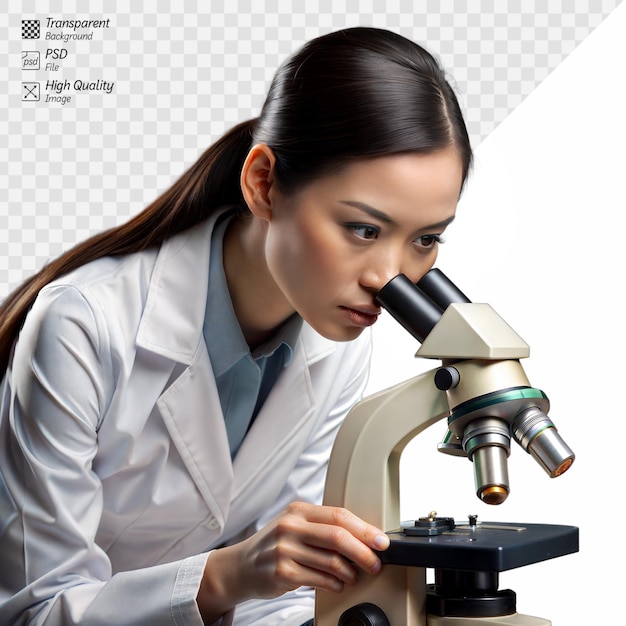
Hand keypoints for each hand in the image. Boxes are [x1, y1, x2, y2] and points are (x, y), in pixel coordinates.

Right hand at [197, 502, 389, 621]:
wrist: (241, 567)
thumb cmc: (275, 545)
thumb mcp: (295, 525)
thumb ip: (322, 527)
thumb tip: (363, 537)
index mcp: (298, 510)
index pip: (338, 515)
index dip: (364, 529)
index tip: (381, 541)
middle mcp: (290, 526)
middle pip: (337, 537)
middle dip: (363, 552)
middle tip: (375, 563)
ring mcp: (284, 549)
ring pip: (331, 561)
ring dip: (350, 572)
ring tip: (354, 576)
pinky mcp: (282, 573)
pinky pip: (319, 579)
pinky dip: (335, 584)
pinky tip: (338, 584)